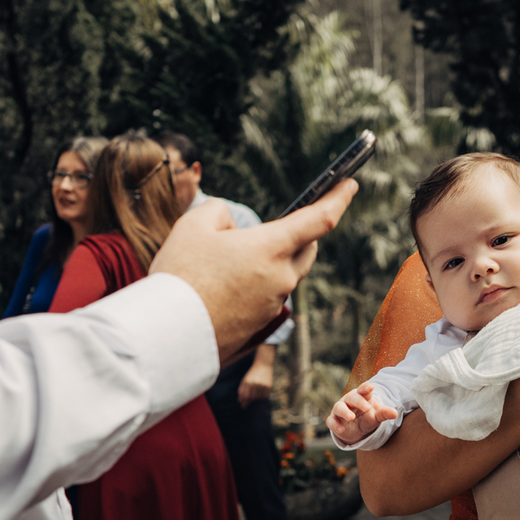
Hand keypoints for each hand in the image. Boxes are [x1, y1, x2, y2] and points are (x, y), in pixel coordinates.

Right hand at [150, 179, 355, 361]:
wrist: (169, 335)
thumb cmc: (180, 276)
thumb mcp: (193, 225)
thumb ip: (219, 214)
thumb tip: (232, 228)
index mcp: (271, 248)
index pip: (320, 219)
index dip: (338, 198)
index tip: (350, 184)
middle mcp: (281, 278)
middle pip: (306, 250)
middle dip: (300, 236)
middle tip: (273, 229)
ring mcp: (273, 306)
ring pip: (283, 276)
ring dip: (268, 264)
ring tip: (225, 264)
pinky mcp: (261, 327)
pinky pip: (267, 299)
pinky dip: (254, 288)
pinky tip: (223, 289)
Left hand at [238, 345, 274, 407]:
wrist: (263, 365)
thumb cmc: (252, 374)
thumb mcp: (245, 380)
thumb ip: (241, 390)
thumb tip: (239, 401)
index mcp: (247, 381)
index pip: (245, 396)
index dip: (244, 402)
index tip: (242, 406)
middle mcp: (255, 383)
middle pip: (251, 397)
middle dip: (249, 401)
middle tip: (247, 404)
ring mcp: (262, 385)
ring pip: (258, 398)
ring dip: (255, 398)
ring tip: (254, 394)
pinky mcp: (268, 386)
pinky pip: (264, 396)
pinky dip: (261, 397)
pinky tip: (259, 393)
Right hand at [326, 383, 397, 444]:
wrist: (356, 430)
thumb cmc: (367, 417)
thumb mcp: (376, 417)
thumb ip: (384, 413)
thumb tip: (396, 413)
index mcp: (362, 397)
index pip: (363, 390)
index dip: (365, 388)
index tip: (371, 387)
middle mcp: (349, 401)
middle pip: (352, 397)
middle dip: (358, 402)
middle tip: (367, 408)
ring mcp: (340, 410)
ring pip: (339, 407)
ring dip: (344, 411)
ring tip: (351, 417)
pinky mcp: (334, 420)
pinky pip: (331, 421)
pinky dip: (335, 425)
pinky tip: (341, 430)